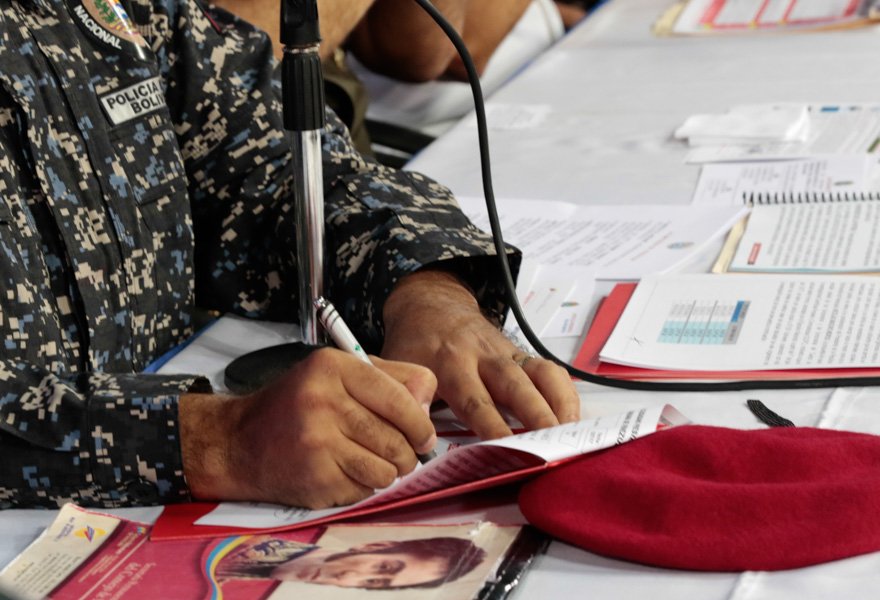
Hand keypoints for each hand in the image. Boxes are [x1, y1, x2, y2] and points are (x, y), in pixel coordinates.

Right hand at [179, 348, 436, 507]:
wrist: (238, 442)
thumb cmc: (298, 405)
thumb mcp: (339, 374)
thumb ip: (390, 378)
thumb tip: (429, 404)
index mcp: (333, 368)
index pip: (399, 398)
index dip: (420, 423)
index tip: (424, 436)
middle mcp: (323, 401)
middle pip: (397, 439)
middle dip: (407, 454)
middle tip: (402, 455)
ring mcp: (317, 441)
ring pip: (385, 470)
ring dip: (387, 473)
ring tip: (371, 463)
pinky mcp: (314, 476)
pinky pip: (364, 490)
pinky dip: (363, 486)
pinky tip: (344, 473)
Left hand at [381, 269, 580, 438]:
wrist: (430, 306)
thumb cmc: (415, 345)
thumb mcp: (399, 368)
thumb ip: (408, 400)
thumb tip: (419, 439)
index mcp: (450, 364)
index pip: (475, 401)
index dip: (493, 427)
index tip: (507, 452)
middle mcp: (483, 356)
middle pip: (517, 387)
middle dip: (536, 417)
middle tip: (551, 445)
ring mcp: (507, 353)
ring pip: (541, 375)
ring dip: (559, 405)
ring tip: (571, 436)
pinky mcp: (521, 354)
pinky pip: (549, 371)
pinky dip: (565, 394)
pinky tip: (572, 419)